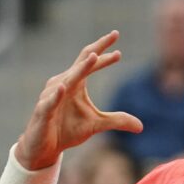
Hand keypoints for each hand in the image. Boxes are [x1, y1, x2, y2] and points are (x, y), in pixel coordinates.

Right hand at [15, 30, 142, 169]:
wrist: (42, 148)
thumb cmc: (66, 131)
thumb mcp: (96, 125)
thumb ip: (117, 121)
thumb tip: (141, 127)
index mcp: (75, 83)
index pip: (90, 62)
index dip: (105, 52)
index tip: (118, 43)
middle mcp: (63, 83)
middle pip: (82, 62)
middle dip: (98, 49)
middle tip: (115, 34)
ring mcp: (51, 96)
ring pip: (68, 79)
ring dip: (80, 68)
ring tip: (94, 57)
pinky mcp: (43, 112)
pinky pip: (50, 102)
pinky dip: (57, 95)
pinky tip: (64, 88)